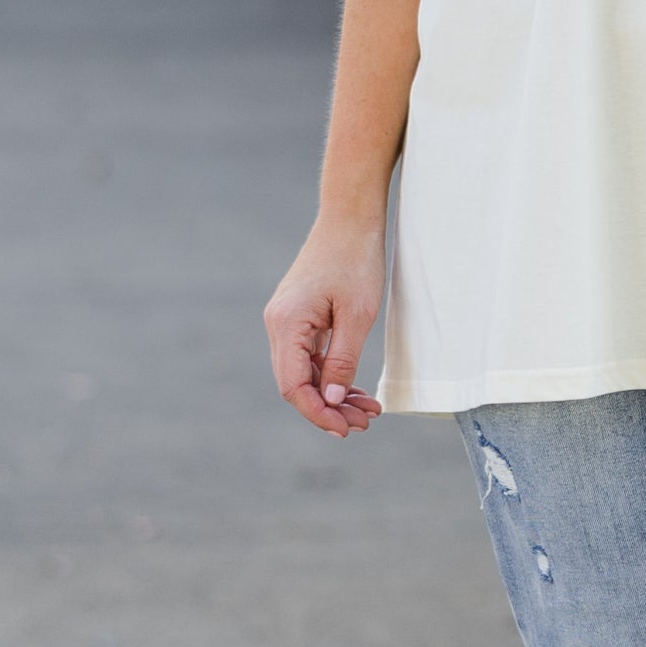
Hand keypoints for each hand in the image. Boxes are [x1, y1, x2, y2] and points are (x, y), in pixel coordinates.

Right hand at [264, 217, 386, 438]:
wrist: (350, 217)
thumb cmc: (357, 259)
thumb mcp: (358, 316)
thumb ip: (342, 361)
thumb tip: (331, 401)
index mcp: (286, 324)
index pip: (294, 386)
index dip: (318, 413)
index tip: (345, 429)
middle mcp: (278, 324)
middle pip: (296, 383)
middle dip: (328, 409)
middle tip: (365, 423)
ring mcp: (286, 320)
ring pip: (304, 372)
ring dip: (333, 394)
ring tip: (366, 411)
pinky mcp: (299, 316)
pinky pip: (310, 356)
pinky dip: (331, 375)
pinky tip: (355, 390)